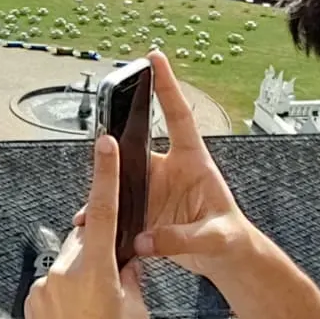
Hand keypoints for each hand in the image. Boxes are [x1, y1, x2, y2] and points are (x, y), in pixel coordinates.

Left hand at [26, 135, 149, 318]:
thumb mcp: (137, 316)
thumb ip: (131, 278)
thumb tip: (127, 261)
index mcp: (94, 271)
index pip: (100, 211)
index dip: (105, 175)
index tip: (105, 145)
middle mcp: (62, 275)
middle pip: (83, 240)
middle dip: (101, 248)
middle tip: (119, 280)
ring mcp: (42, 291)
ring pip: (69, 266)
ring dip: (85, 278)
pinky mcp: (32, 308)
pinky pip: (55, 288)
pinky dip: (70, 296)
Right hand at [72, 50, 254, 283]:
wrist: (225, 260)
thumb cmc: (230, 238)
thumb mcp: (213, 237)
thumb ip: (180, 238)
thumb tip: (145, 239)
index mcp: (194, 162)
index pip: (179, 117)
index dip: (167, 86)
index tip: (154, 58)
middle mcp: (170, 170)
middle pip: (137, 147)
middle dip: (116, 140)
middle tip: (99, 138)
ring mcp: (154, 190)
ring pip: (122, 179)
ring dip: (105, 186)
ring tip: (89, 197)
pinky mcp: (144, 212)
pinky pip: (119, 208)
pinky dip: (105, 215)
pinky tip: (91, 223)